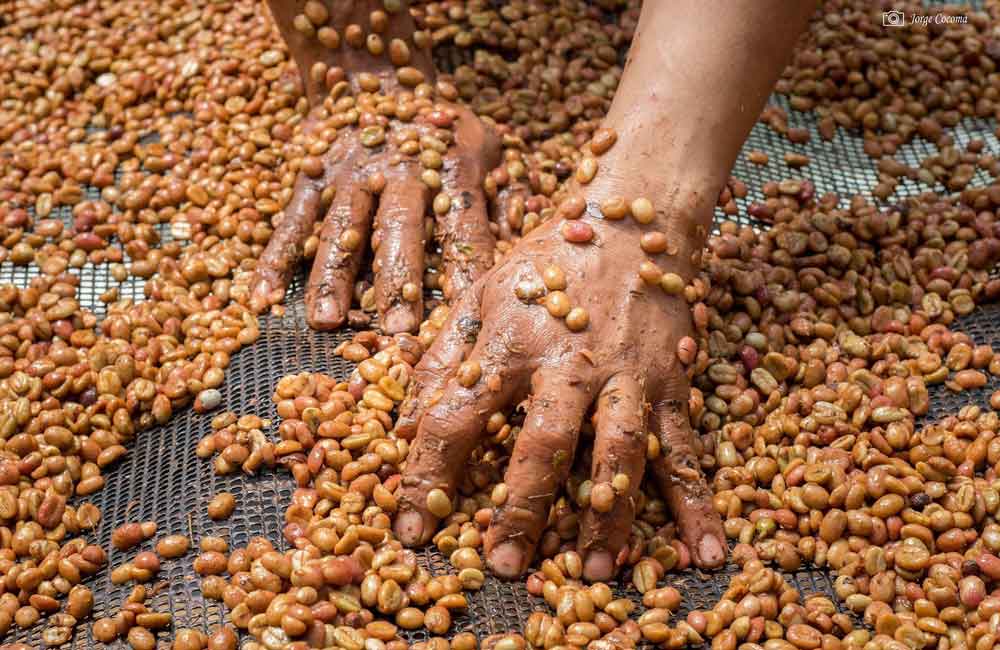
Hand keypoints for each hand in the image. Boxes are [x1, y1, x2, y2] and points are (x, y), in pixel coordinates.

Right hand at [249, 93, 500, 331]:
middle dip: (398, 283)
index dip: (466, 268)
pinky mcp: (310, 177)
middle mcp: (398, 172)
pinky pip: (290, 223)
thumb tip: (521, 242)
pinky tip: (260, 299)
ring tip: (323, 321)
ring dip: (331, 277)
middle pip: (398, 230)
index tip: (468, 313)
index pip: (462, 225)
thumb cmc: (442, 125)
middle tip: (397, 330)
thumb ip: (505, 192)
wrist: (374, 68)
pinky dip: (273, 261)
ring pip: (340, 229)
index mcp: (448, 169)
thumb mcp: (487, 143)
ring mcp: (348, 175)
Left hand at [391, 190, 726, 579]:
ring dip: (608, 516)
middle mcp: (568, 361)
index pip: (455, 415)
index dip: (427, 474)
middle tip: (504, 564)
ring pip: (619, 452)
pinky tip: (707, 552)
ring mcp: (627, 374)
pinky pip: (687, 450)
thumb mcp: (481, 296)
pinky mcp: (672, 382)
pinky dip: (698, 505)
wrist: (632, 218)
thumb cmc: (548, 262)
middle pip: (542, 441)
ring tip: (593, 570)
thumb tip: (403, 420)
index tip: (410, 527)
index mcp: (509, 341)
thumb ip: (443, 358)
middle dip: (522, 507)